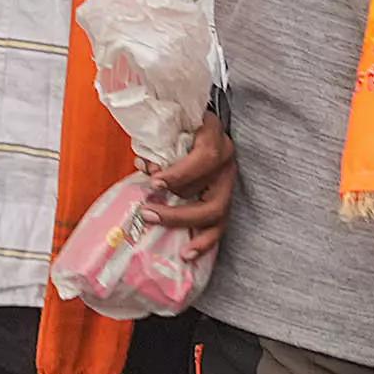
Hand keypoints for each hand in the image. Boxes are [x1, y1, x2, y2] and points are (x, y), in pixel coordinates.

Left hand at [138, 103, 238, 235]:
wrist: (198, 119)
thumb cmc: (178, 121)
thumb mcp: (168, 125)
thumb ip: (157, 145)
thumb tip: (145, 167)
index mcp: (214, 136)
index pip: (205, 158)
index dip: (180, 174)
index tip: (154, 181)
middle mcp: (227, 160)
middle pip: (212, 196)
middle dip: (179, 212)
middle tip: (149, 212)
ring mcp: (228, 181)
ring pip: (217, 214)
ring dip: (188, 227)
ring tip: (171, 244)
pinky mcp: (224, 197)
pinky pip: (219, 225)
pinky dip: (204, 242)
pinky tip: (188, 254)